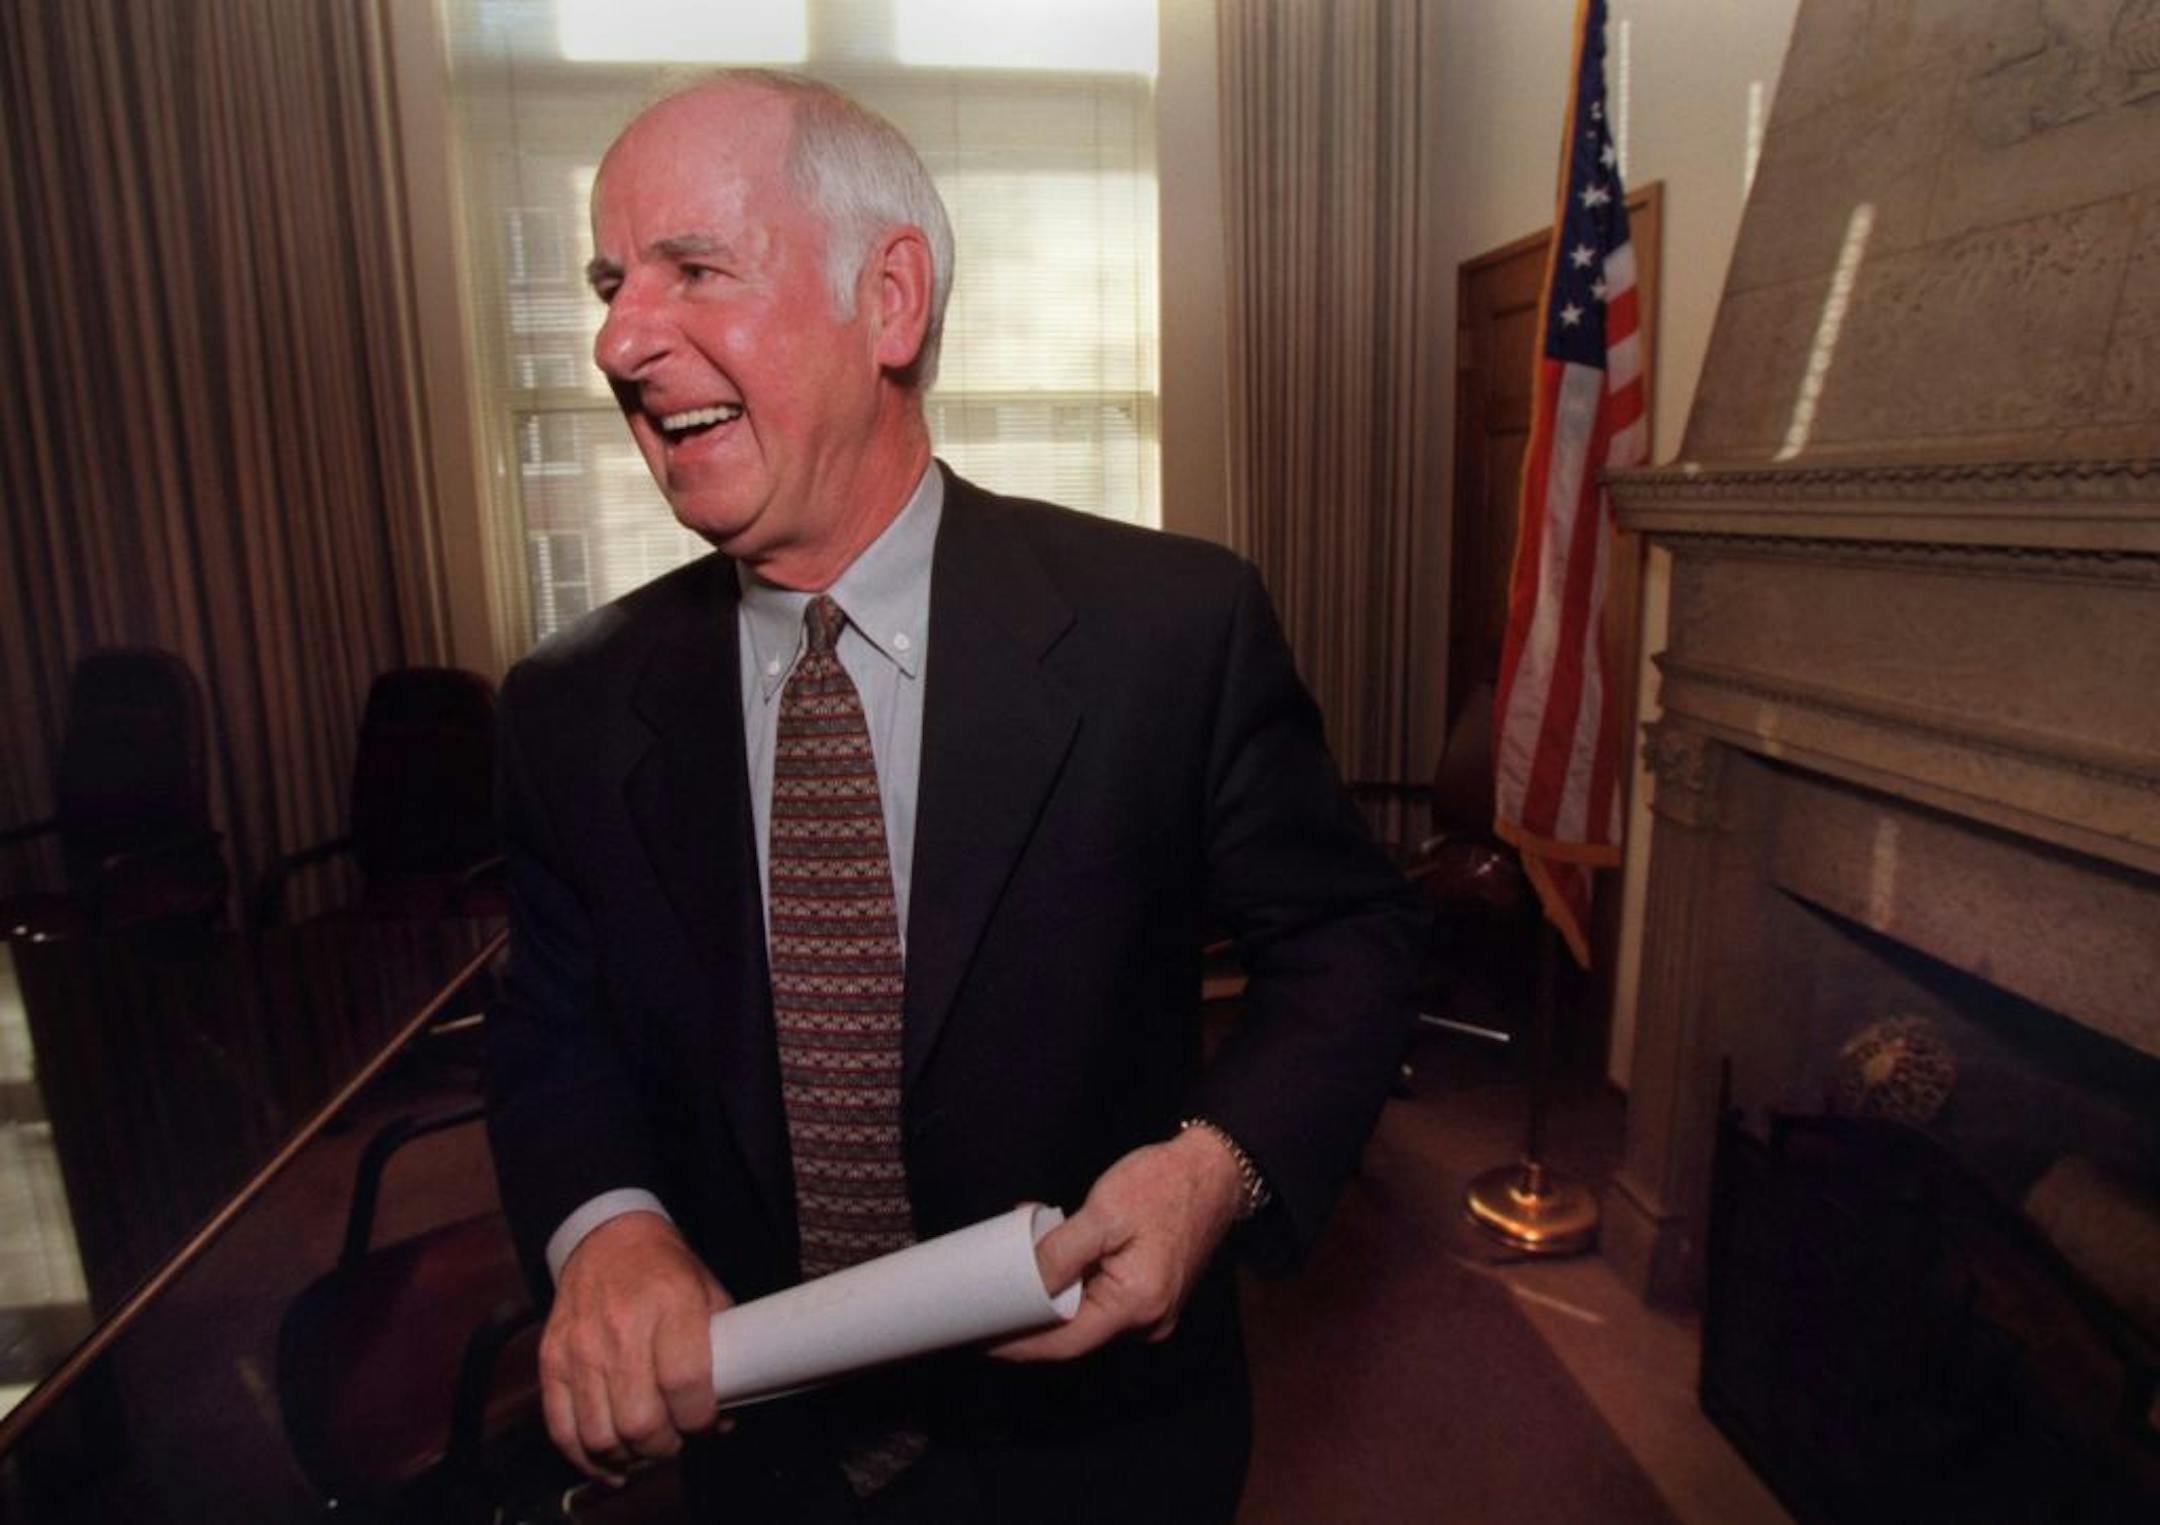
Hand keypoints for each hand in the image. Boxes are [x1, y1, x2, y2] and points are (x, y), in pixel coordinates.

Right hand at [539, 1211, 734, 1483]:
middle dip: (665, 1446)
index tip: (708, 1422)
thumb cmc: (665, 1268)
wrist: (606, 1237)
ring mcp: (580, 1347)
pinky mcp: (551, 1360)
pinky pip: (561, 1428)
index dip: (701, 1418)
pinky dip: (585, 1458)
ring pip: (600, 1434)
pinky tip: (610, 1464)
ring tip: (646, 1449)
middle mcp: (621, 1328)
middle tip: (676, 1439)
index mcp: (670, 1305)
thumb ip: (722, 1349)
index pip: (685, 1383)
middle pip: (641, 1419)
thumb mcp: (707, 1291)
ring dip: (629, 1457)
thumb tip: (728, 1412)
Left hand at [992, 1128, 1245, 1361]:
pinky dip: (1074, 1281)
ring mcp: (1153, 1308)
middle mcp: (1148, 1319)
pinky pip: (1104, 1296)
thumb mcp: (1105, 1213)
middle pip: (1076, 1332)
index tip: (985, 1340)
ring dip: (1051, 1294)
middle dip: (1031, 1318)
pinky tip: (1052, 1254)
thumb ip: (1062, 1253)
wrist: (1215, 1170)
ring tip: (1014, 1271)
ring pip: (1087, 1313)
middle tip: (989, 1306)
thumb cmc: (1164, 1185)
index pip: (1066, 1342)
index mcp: (1137, 1304)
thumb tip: (1027, 1285)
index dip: (1021, 1345)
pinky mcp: (1153, 1290)